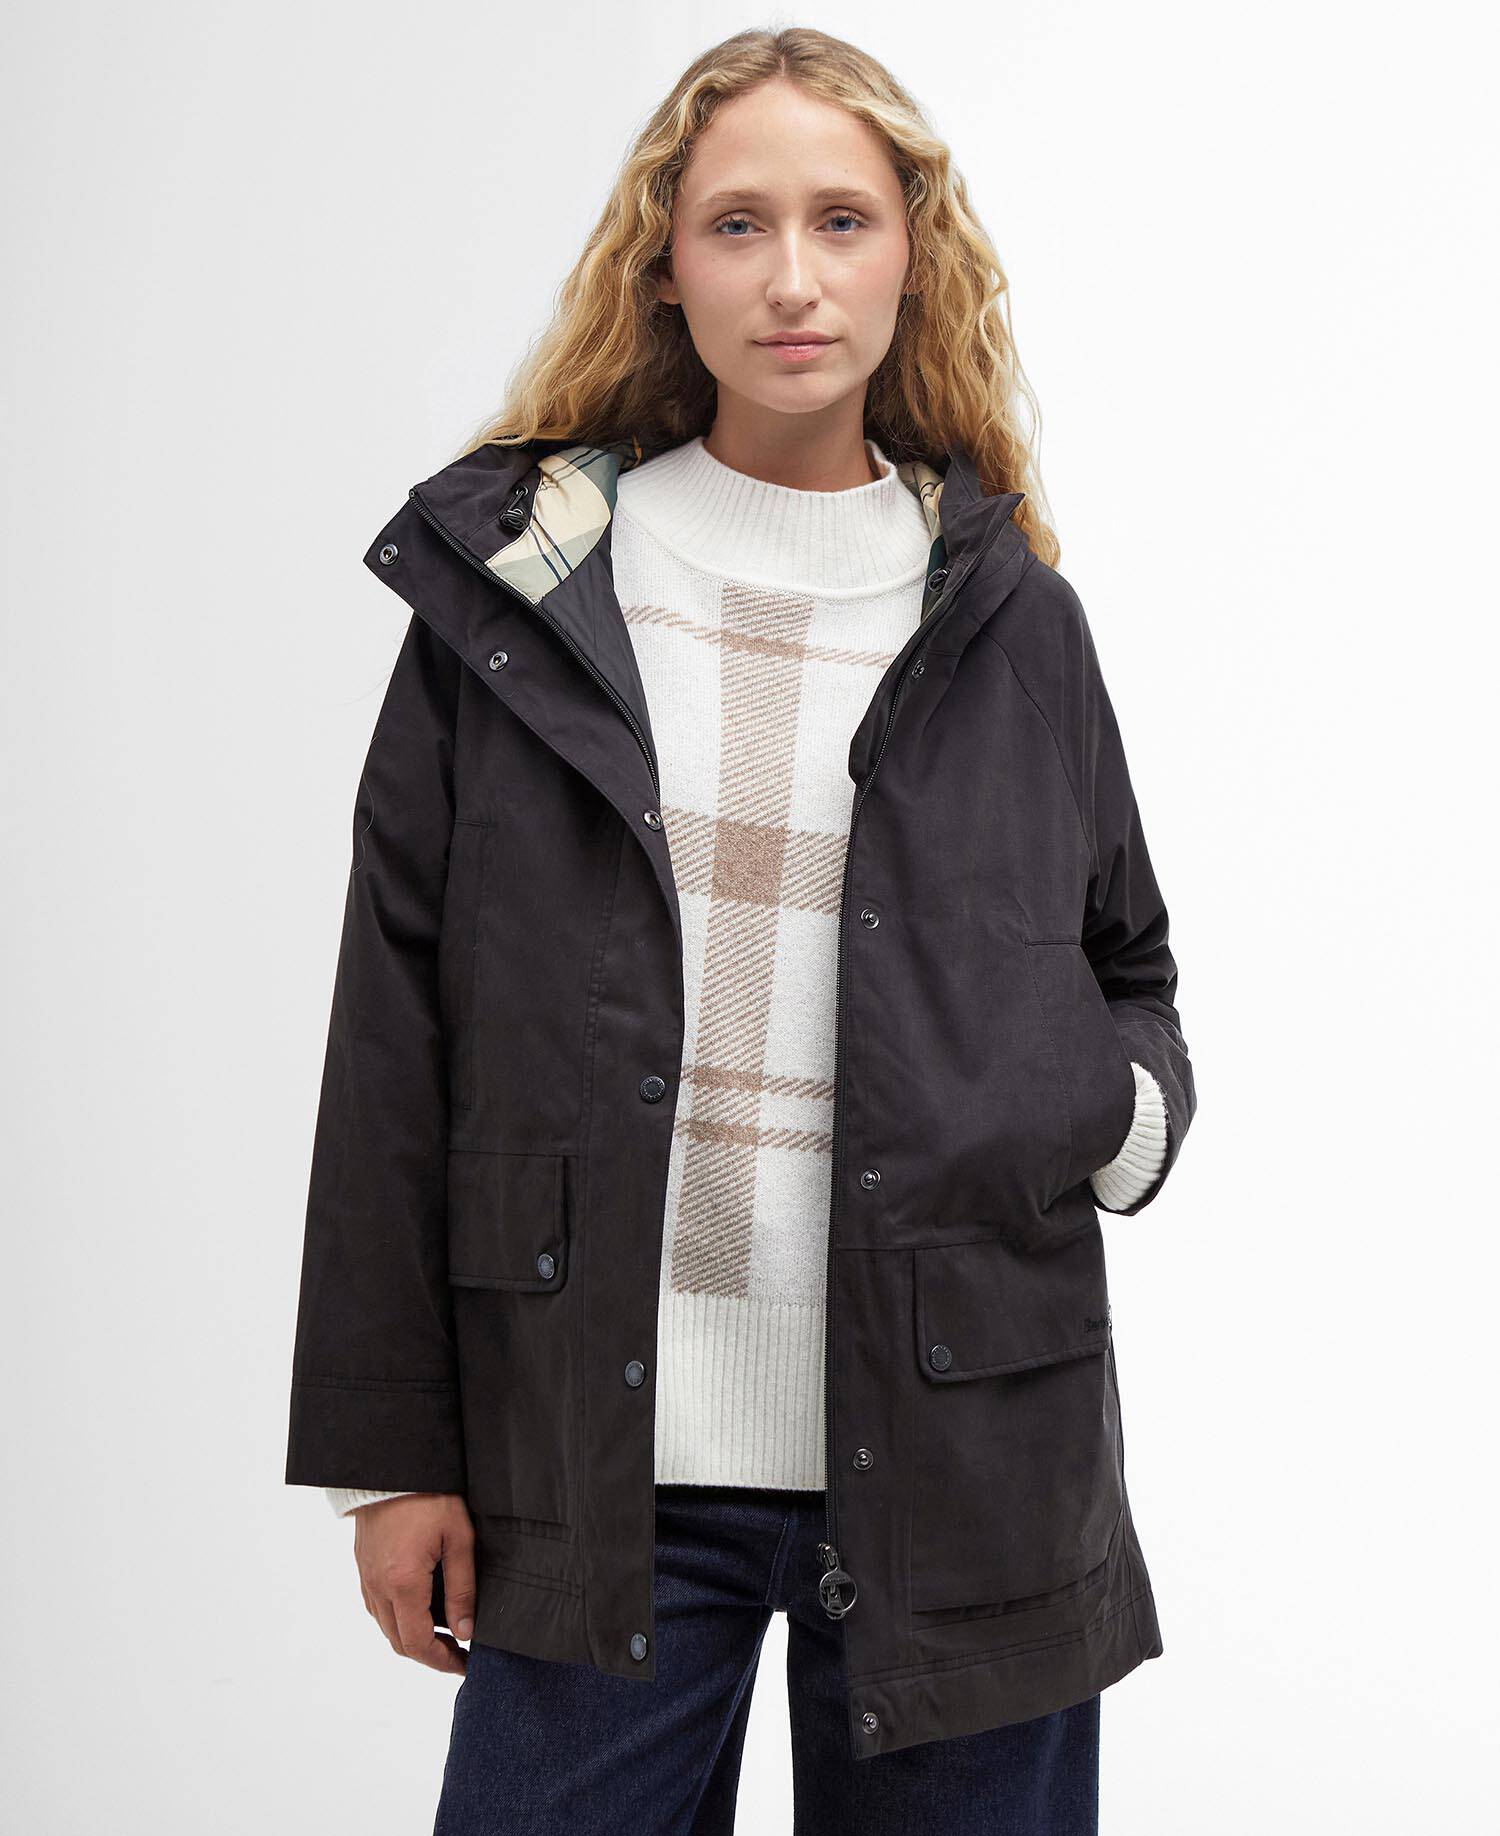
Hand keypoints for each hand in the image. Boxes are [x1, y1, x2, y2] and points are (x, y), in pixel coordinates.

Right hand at [352, 1492, 475, 1674]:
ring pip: (385, 1626)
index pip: (417, 1643)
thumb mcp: (459, 1537)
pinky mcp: (363, 1565)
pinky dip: (398, 1618)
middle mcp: (377, 1586)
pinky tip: (421, 1608)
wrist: (394, 1462)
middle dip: (429, 1654)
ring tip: (445, 1633)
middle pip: (398, 1641)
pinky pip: (376, 1606)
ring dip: (412, 1637)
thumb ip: (462, 1587)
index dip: (441, 1662)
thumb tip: (466, 1631)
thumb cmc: (430, 1495)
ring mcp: (365, 1576)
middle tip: (459, 1653)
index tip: (464, 1665)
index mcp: (402, 1582)